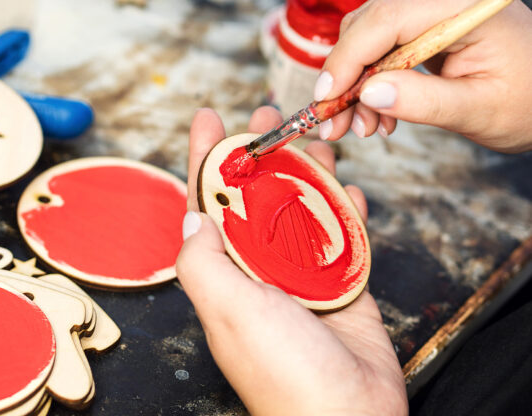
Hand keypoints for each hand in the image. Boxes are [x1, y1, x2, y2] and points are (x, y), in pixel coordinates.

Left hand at [176, 106, 406, 415]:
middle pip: (259, 197)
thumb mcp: (231, 310)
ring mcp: (304, 275)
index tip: (209, 118)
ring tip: (314, 139)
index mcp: (228, 272)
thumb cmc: (284, 370)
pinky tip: (351, 189)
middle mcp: (262, 269)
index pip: (211, 203)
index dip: (208, 159)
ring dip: (307, 173)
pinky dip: (346, 211)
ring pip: (304, 209)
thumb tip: (193, 217)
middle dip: (261, 153)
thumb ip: (204, 262)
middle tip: (268, 117)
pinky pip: (344, 236)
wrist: (348, 414)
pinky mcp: (342, 284)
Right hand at [314, 0, 531, 152]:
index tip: (325, 98)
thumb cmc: (527, 104)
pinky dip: (369, 87)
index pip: (388, 20)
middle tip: (334, 124)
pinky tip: (378, 116)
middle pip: (369, 26)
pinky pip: (380, 52)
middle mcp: (443, 2)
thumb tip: (368, 93)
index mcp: (464, 7)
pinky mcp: (424, 33)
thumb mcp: (479, 110)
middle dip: (344, 78)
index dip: (348, 58)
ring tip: (362, 128)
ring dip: (354, 87)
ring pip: (367, 41)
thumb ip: (425, 101)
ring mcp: (431, 15)